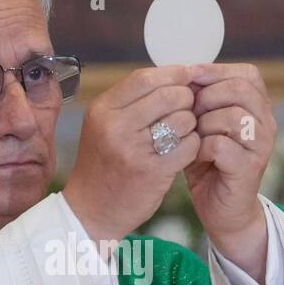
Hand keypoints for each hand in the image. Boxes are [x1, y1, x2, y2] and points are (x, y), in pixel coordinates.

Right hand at [63, 65, 200, 245]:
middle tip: (186, 109)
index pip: (145, 77)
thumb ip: (132, 101)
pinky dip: (192, 146)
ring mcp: (134, 150)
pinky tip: (183, 151)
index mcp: (103, 110)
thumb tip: (174, 76)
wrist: (91, 210)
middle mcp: (116, 126)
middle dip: (185, 99)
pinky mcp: (153, 172)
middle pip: (169, 95)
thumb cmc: (103, 164)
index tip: (186, 76)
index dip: (172, 73)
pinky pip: (189, 145)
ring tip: (181, 134)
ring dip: (190, 124)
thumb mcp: (103, 125)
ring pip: (183, 119)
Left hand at [184, 62, 275, 282]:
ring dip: (202, 124)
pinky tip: (194, 157)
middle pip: (240, 90)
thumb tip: (182, 71)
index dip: (215, 72)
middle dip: (206, 98)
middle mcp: (266, 123)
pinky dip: (200, 148)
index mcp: (258, 107)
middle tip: (188, 114)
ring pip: (231, 115)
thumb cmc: (208, 164)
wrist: (222, 211)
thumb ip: (199, 100)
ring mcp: (261, 146)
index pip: (247, 74)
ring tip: (191, 138)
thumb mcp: (203, 125)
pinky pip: (221, 144)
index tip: (189, 79)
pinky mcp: (250, 168)